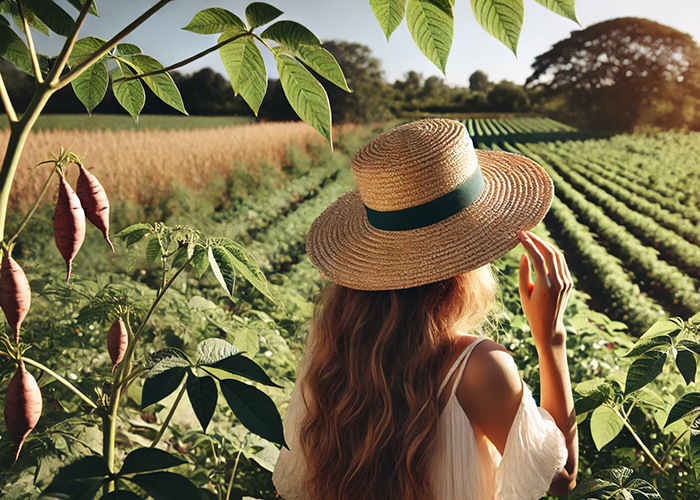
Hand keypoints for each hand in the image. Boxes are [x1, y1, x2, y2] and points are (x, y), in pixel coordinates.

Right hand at [518, 231, 573, 347]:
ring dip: (546, 245)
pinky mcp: (569, 283)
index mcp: (545, 286)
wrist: (549, 326)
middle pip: (549, 253)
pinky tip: (543, 250)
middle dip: (537, 240)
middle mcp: (558, 282)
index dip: (529, 244)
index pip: (537, 258)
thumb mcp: (524, 293)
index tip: (520, 235)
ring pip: (557, 256)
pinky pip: (561, 263)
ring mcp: (566, 282)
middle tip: (526, 233)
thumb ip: (524, 273)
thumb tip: (524, 255)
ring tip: (534, 239)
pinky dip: (552, 254)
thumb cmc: (532, 311)